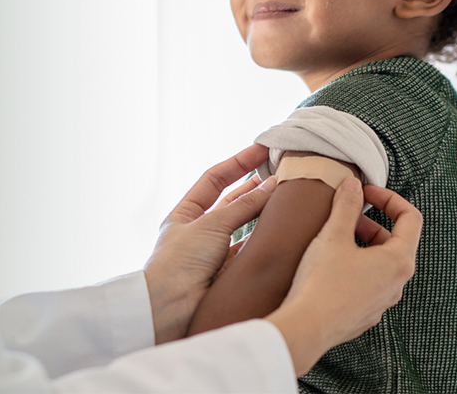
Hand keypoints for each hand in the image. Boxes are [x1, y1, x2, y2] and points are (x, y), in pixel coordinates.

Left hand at [144, 144, 274, 343]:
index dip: (239, 162)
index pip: (215, 179)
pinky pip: (249, 250)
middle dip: (255, 186)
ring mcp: (214, 252)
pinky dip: (264, 239)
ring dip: (263, 212)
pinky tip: (281, 230)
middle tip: (281, 171)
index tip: (262, 148)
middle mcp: (199, 231)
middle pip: (232, 201)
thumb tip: (271, 185)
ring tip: (287, 197)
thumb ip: (242, 206)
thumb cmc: (178, 263)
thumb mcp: (210, 225)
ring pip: (244, 226)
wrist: (170, 308)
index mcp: (185, 214)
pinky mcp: (227, 273)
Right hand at [265, 178, 422, 374]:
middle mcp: (397, 283)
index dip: (389, 199)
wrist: (307, 327)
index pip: (411, 218)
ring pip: (380, 264)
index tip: (366, 193)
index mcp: (398, 261)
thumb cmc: (322, 283)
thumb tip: (353, 185)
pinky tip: (328, 266)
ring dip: (362, 245)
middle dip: (370, 223)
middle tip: (345, 216)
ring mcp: (382, 301)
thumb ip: (346, 206)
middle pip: (395, 242)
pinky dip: (354, 267)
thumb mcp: (333, 235)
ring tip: (334, 239)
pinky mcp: (365, 314)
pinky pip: (368, 283)